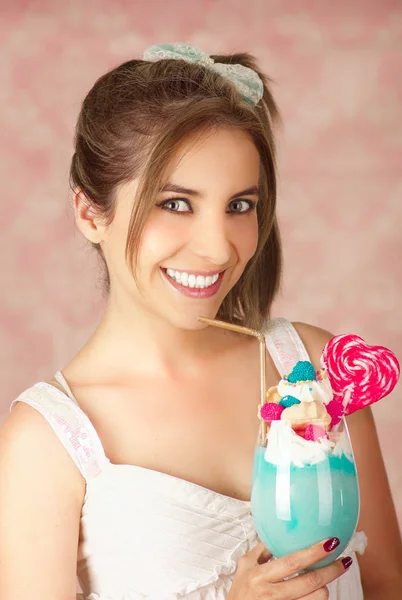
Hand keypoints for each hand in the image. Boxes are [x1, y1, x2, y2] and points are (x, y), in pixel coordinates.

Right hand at [227, 538, 351, 598]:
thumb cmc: (240, 592)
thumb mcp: (245, 567)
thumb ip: (261, 549)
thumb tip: (277, 530)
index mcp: (260, 575)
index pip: (292, 561)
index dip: (314, 552)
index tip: (331, 542)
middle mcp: (270, 593)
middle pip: (310, 582)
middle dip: (331, 570)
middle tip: (344, 561)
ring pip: (315, 598)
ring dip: (324, 588)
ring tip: (325, 580)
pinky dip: (315, 599)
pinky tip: (315, 593)